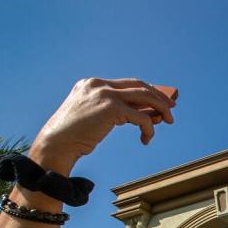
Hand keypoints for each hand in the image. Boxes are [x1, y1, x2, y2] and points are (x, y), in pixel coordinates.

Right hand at [31, 78, 175, 174]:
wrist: (56, 144)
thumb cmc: (73, 137)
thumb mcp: (94, 118)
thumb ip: (114, 112)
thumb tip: (144, 116)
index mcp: (91, 84)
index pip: (127, 83)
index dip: (146, 91)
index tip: (159, 100)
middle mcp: (98, 85)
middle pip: (139, 85)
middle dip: (158, 96)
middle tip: (171, 108)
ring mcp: (104, 94)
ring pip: (145, 97)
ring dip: (160, 108)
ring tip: (168, 120)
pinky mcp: (111, 108)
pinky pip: (142, 117)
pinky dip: (149, 128)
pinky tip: (146, 139)